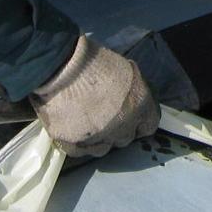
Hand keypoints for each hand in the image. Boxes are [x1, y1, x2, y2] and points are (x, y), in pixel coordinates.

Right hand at [30, 36, 158, 157]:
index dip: (139, 122)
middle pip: (125, 138)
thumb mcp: (126, 70)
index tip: (131, 118)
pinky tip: (72, 129)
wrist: (62, 66)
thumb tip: (130, 99)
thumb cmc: (95, 60)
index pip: (149, 125)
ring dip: (98, 139)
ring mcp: (99, 138)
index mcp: (141, 105)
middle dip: (118, 129)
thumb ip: (133, 91)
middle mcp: (123, 126)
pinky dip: (77, 143)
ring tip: (86, 124)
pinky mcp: (74, 144)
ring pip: (103, 149)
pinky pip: (80, 151)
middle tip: (105, 116)